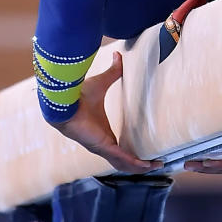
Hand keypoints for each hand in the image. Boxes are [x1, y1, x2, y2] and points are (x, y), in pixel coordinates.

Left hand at [51, 51, 162, 173]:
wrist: (64, 103)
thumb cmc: (78, 95)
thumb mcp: (102, 83)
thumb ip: (113, 72)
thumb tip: (118, 54)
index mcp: (103, 133)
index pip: (119, 148)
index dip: (132, 153)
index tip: (145, 153)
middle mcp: (102, 144)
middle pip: (123, 160)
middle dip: (139, 164)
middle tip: (156, 163)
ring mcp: (102, 147)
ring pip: (123, 163)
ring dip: (139, 167)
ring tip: (156, 166)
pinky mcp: (102, 146)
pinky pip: (121, 159)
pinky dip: (134, 163)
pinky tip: (146, 165)